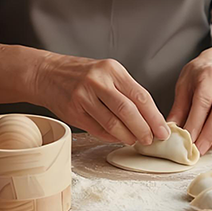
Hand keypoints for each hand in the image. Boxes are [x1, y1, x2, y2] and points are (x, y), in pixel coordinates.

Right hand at [35, 52, 169, 145]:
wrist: (48, 74)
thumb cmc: (83, 74)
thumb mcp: (106, 72)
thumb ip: (126, 91)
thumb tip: (149, 117)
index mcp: (112, 69)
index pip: (140, 96)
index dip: (154, 116)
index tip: (163, 130)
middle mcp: (98, 81)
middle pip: (128, 111)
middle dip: (144, 129)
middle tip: (151, 140)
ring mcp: (84, 96)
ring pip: (113, 123)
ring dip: (128, 136)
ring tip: (135, 141)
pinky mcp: (74, 111)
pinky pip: (98, 129)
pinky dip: (111, 137)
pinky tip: (118, 138)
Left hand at [166, 49, 211, 155]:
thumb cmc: (200, 75)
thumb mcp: (184, 84)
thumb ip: (179, 107)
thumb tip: (171, 130)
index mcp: (209, 74)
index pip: (203, 101)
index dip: (196, 122)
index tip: (188, 139)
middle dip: (209, 134)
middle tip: (198, 149)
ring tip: (208, 147)